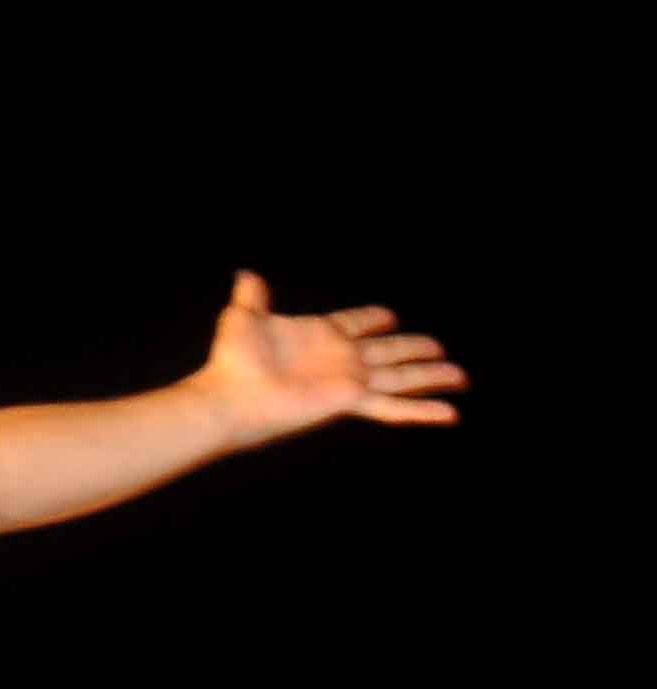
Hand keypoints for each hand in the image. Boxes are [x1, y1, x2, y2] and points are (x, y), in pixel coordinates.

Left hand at [200, 270, 466, 443]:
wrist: (228, 397)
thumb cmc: (231, 361)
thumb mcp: (243, 318)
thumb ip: (252, 298)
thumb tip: (247, 275)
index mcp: (320, 335)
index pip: (354, 323)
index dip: (372, 319)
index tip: (390, 316)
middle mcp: (340, 359)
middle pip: (388, 351)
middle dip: (415, 348)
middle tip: (440, 347)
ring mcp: (347, 382)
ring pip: (400, 377)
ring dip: (431, 376)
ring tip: (461, 376)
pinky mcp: (349, 401)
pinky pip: (393, 405)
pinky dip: (422, 410)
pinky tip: (449, 413)